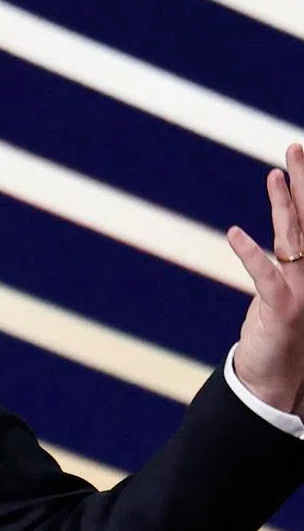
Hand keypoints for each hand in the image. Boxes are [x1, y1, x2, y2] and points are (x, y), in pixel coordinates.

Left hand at [228, 143, 303, 414]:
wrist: (280, 384)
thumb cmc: (286, 339)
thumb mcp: (289, 295)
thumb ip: (285, 264)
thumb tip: (282, 236)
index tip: (299, 158)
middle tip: (296, 146)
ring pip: (296, 238)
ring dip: (285, 204)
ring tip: (275, 172)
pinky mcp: (284, 310)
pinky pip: (267, 277)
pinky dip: (250, 255)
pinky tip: (234, 233)